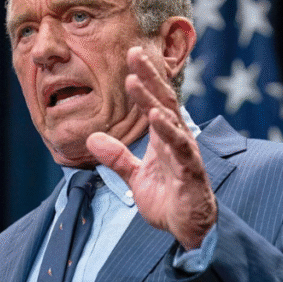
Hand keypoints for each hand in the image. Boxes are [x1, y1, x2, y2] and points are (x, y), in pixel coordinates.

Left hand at [86, 47, 216, 249]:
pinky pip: (180, 147)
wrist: (188, 229)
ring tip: (136, 80)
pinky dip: (168, 131)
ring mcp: (185, 153)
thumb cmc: (168, 199)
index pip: (154, 101)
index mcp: (165, 137)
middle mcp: (177, 139)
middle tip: (134, 52)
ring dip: (152, 98)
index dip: (145, 77)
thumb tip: (91, 139)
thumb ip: (116, 157)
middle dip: (149, 76)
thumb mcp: (135, 177)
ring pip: (169, 119)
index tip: (131, 54)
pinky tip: (157, 116)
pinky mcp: (190, 171)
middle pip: (163, 100)